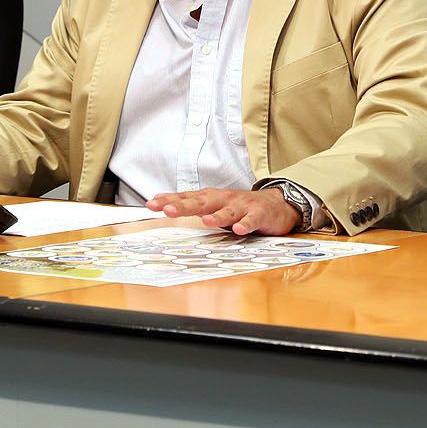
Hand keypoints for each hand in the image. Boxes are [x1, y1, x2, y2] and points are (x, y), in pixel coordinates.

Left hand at [147, 187, 300, 235]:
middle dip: (184, 206)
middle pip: (202, 202)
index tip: (151, 204)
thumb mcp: (214, 205)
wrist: (275, 204)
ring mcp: (242, 206)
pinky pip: (251, 221)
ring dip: (216, 216)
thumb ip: (194, 207)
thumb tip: (166, 207)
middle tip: (167, 209)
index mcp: (211, 198)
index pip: (187, 197)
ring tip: (204, 221)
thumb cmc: (239, 206)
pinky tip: (238, 230)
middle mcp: (224, 199)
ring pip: (227, 212)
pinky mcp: (259, 214)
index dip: (170, 200)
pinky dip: (245, 225)